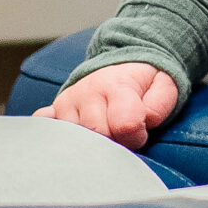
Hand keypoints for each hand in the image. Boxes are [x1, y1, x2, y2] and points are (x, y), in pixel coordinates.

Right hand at [36, 62, 179, 149]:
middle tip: (122, 137)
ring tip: (104, 135)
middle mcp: (87, 92)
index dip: (136, 136)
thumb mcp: (164, 87)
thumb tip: (142, 123)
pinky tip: (66, 141)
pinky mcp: (53, 111)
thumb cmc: (145, 83)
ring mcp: (67, 102)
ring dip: (89, 144)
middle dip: (113, 144)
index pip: (124, 125)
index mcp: (117, 85)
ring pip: (72, 139)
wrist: (123, 64)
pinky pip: (43, 125)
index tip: (141, 134)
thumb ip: (159, 105)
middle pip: (96, 135)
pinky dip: (52, 136)